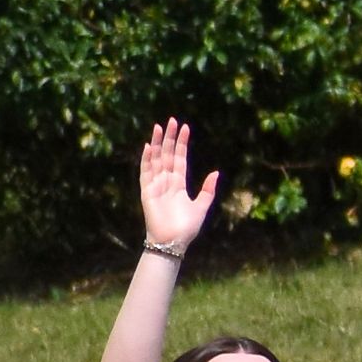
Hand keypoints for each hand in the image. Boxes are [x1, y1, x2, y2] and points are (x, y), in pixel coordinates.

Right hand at [138, 121, 220, 253]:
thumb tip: (216, 172)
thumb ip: (208, 190)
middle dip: (170, 137)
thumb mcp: (201, 206)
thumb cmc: (187, 227)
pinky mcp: (146, 191)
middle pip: (167, 154)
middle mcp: (166, 181)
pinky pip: (145, 172)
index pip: (180, 158)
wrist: (173, 241)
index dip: (182, 143)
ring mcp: (155, 184)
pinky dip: (147, 160)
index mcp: (179, 184)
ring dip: (157, 143)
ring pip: (156, 159)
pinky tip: (149, 147)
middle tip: (172, 120)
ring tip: (159, 127)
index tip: (185, 127)